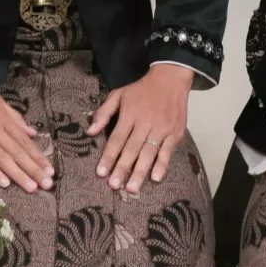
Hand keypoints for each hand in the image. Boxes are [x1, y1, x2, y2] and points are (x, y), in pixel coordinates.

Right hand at [0, 63, 52, 193]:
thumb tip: (33, 133)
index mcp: (4, 120)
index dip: (38, 157)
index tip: (50, 171)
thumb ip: (15, 118)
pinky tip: (5, 183)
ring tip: (32, 187)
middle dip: (33, 169)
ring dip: (18, 174)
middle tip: (47, 184)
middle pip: (17, 153)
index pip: (24, 142)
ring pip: (3, 159)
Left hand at [89, 67, 192, 193]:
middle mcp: (145, 123)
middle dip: (122, 168)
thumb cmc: (142, 89)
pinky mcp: (175, 133)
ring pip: (149, 152)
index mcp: (130, 114)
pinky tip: (156, 178)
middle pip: (132, 148)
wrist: (171, 77)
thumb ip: (104, 112)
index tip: (100, 173)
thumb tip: (90, 132)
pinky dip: (162, 164)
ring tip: (131, 188)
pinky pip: (167, 151)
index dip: (108, 156)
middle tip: (114, 185)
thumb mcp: (119, 94)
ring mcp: (161, 128)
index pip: (117, 138)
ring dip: (140, 171)